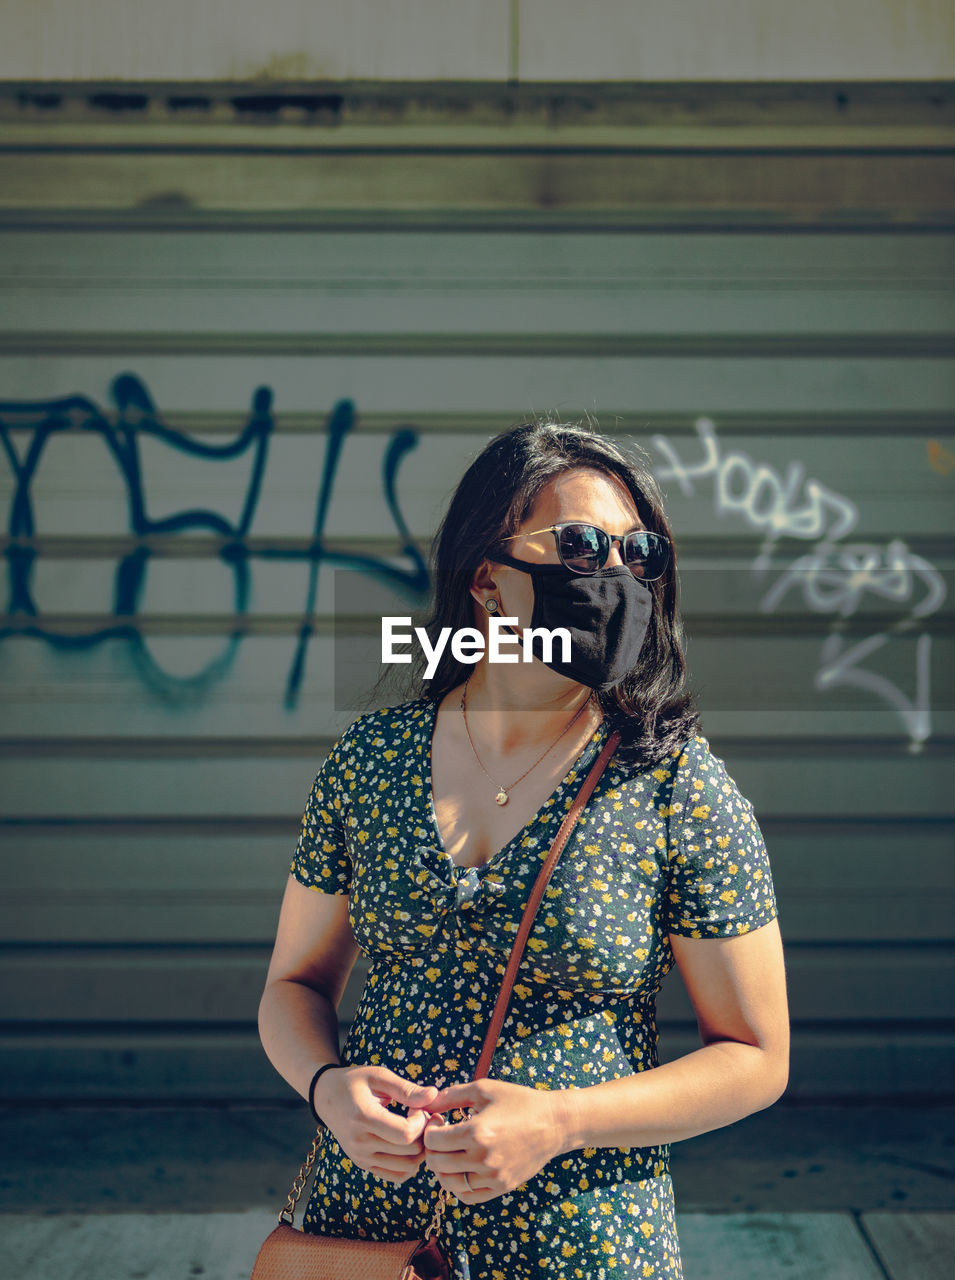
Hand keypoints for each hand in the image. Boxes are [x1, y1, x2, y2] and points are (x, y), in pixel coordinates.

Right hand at [313, 1065, 439, 1184]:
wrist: (325, 1097)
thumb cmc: (354, 1082)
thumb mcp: (378, 1076)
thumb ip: (406, 1088)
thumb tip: (434, 1095)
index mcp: (363, 1118)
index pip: (405, 1134)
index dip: (422, 1121)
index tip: (418, 1106)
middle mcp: (360, 1143)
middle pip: (410, 1152)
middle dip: (424, 1133)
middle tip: (420, 1115)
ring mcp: (361, 1158)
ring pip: (407, 1167)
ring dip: (420, 1149)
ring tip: (414, 1128)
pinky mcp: (364, 1165)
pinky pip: (397, 1175)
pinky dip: (410, 1163)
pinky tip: (407, 1142)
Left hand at [419, 1079, 566, 1203]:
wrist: (554, 1123)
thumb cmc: (518, 1101)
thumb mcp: (484, 1089)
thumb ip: (451, 1095)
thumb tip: (426, 1103)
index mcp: (476, 1132)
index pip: (433, 1141)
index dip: (429, 1129)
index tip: (438, 1120)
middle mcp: (483, 1159)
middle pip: (437, 1163)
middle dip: (433, 1148)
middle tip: (441, 1135)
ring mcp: (492, 1177)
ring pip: (449, 1183)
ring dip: (442, 1169)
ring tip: (449, 1152)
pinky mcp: (501, 1188)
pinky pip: (468, 1196)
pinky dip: (457, 1186)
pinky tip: (461, 1168)